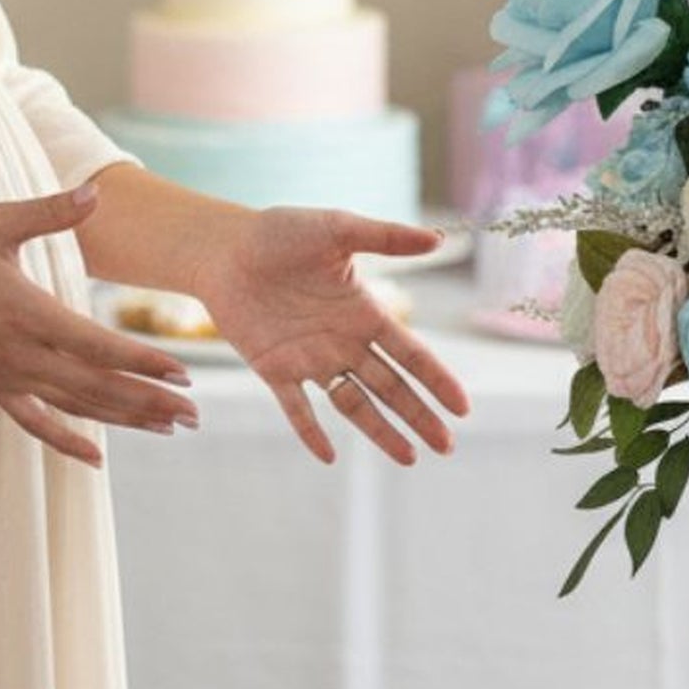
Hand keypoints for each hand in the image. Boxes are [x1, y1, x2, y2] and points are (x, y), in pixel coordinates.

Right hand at [0, 185, 197, 465]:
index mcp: (28, 313)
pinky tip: (96, 459)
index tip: (182, 373)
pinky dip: (67, 442)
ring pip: (75, 408)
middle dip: (149, 401)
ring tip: (168, 428)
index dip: (142, 361)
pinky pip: (35, 422)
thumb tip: (96, 192)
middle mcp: (21, 354)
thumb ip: (51, 211)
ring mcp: (6, 377)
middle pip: (96, 387)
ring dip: (123, 419)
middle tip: (195, 415)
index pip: (97, 346)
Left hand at [198, 205, 471, 465]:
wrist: (225, 247)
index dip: (436, 379)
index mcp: (362, 311)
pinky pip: (297, 408)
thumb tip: (439, 239)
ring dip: (380, 431)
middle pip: (390, 386)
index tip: (462, 408)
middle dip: (419, 415)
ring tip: (409, 459)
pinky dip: (311, 432)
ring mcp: (310, 358)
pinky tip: (327, 455)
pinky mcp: (275, 369)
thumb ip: (387, 237)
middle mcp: (342, 340)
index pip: (409, 353)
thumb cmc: (281, 232)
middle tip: (446, 447)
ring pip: (354, 404)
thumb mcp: (338, 228)